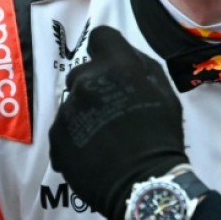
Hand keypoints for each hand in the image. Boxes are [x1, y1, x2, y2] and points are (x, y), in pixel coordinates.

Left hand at [49, 26, 187, 219]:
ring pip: (73, 102)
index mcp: (116, 65)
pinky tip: (92, 151)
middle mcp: (86, 81)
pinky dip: (74, 136)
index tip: (113, 66)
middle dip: (95, 85)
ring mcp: (68, 109)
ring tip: (104, 137)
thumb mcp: (164, 91)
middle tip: (112, 109)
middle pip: (82, 72)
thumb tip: (122, 54)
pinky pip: (63, 127)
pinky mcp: (56, 135)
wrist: (143, 183)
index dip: (107, 49)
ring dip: (85, 112)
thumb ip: (140, 65)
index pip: (100, 36)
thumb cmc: (161, 135)